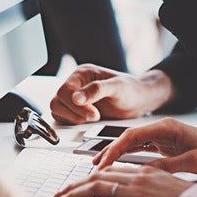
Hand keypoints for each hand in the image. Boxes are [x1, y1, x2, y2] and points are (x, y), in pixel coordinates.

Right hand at [50, 65, 174, 123]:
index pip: (64, 90)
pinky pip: (63, 118)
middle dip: (74, 113)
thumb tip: (76, 97)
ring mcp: (75, 97)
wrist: (139, 100)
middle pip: (57, 101)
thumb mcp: (117, 87)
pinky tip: (89, 121)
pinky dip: (72, 122)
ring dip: (73, 118)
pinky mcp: (76, 110)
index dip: (75, 105)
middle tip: (95, 116)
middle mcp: (76, 84)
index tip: (93, 112)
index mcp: (83, 73)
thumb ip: (97, 90)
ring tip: (93, 118)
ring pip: (57, 110)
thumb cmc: (131, 90)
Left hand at [54, 165, 192, 196]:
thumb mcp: (167, 192)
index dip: (94, 175)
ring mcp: (135, 194)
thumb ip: (149, 191)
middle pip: (101, 176)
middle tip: (63, 192)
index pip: (114, 170)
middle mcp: (139, 179)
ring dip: (73, 194)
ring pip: (95, 188)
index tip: (82, 183)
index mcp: (147, 173)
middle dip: (78, 184)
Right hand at [93, 117, 196, 176]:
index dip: (114, 148)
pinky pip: (143, 149)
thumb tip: (142, 174)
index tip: (102, 162)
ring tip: (102, 166)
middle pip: (129, 138)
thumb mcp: (192, 161)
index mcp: (168, 127)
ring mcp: (164, 137)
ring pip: (134, 143)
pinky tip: (120, 164)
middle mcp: (163, 129)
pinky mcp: (167, 145)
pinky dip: (129, 156)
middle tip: (95, 166)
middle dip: (111, 151)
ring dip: (118, 154)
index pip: (133, 135)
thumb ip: (167, 166)